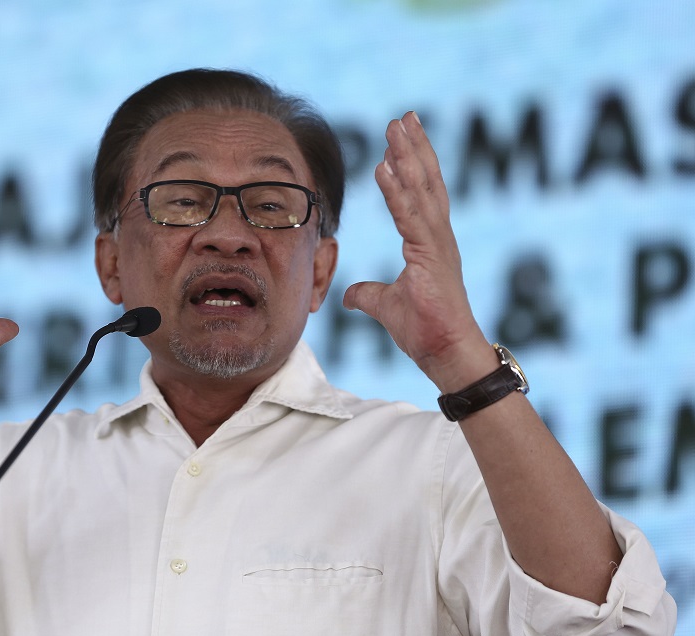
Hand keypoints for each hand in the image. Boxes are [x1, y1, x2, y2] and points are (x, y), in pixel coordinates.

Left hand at [342, 113, 491, 390]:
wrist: (448, 355)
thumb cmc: (426, 332)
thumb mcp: (387, 307)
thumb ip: (368, 295)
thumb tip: (349, 296)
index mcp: (430, 243)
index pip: (421, 195)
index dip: (411, 165)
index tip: (399, 138)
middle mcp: (438, 237)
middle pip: (426, 182)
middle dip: (413, 147)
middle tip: (402, 117)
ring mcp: (438, 245)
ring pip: (422, 191)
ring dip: (407, 157)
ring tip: (395, 127)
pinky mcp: (431, 257)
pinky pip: (410, 218)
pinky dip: (397, 192)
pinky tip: (385, 168)